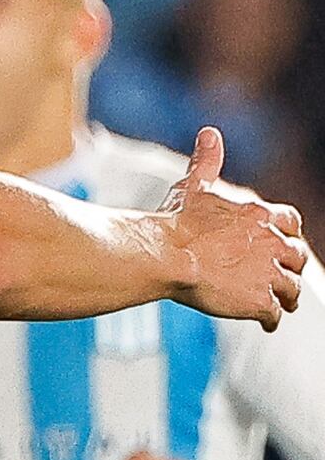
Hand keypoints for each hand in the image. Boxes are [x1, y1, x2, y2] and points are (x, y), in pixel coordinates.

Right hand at [164, 127, 305, 329]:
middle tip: (284, 279)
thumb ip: (206, 162)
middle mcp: (272, 243)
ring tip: (281, 305)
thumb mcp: (192, 187)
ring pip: (291, 288)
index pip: (291, 223)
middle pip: (296, 257)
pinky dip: (272, 320)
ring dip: (287, 296)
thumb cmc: (173, 222)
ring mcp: (267, 274)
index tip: (284, 242)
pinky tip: (267, 324)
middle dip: (290, 268)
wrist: (163, 256)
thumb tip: (209, 134)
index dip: (288, 235)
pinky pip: (274, 314)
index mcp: (260, 216)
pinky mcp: (258, 301)